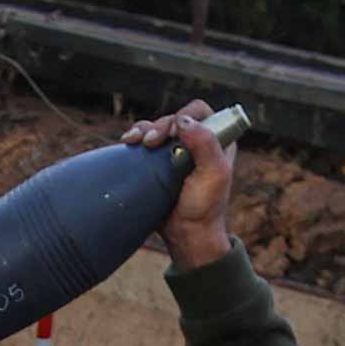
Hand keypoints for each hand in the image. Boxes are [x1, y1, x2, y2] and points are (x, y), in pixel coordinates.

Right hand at [120, 99, 233, 268]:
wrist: (185, 233)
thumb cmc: (205, 207)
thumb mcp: (213, 174)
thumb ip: (205, 144)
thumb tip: (183, 121)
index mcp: (217, 140)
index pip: (200, 112)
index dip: (184, 116)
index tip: (173, 134)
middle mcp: (196, 142)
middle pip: (173, 118)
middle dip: (159, 126)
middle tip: (152, 143)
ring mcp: (174, 152)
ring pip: (155, 128)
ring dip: (143, 130)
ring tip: (134, 141)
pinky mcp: (156, 163)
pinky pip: (143, 142)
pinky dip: (134, 139)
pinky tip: (127, 143)